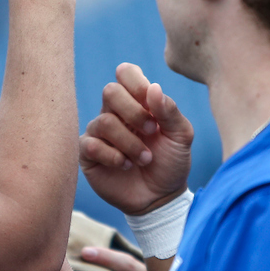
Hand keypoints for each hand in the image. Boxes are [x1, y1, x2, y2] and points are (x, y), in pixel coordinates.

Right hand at [80, 63, 193, 215]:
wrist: (161, 197)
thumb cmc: (171, 162)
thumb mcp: (181, 136)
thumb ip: (170, 111)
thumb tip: (153, 88)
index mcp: (137, 102)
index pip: (126, 73)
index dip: (136, 83)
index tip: (152, 105)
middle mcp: (115, 112)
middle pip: (110, 91)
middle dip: (134, 112)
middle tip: (152, 132)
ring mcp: (99, 133)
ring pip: (104, 121)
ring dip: (129, 142)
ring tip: (144, 159)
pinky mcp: (89, 154)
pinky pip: (91, 144)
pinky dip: (113, 156)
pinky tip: (126, 166)